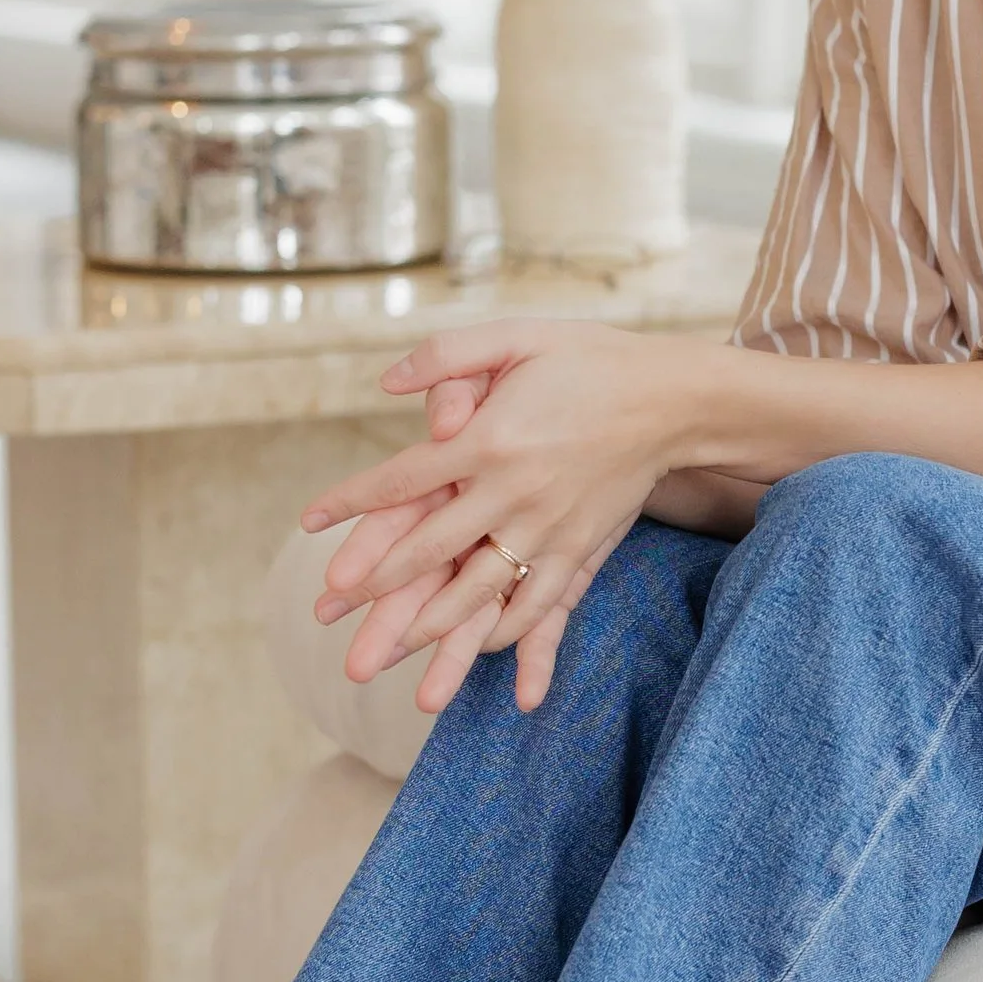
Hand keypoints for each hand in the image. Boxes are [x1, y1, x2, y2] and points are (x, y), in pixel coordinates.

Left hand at [304, 319, 714, 713]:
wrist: (672, 397)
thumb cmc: (590, 359)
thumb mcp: (518, 336)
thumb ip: (449, 356)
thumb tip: (388, 381)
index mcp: (490, 439)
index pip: (403, 479)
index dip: (351, 502)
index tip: (310, 521)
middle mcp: (514, 490)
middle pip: (430, 548)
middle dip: (376, 582)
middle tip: (333, 606)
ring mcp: (549, 526)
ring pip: (478, 589)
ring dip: (431, 623)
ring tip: (394, 645)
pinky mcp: (581, 546)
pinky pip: (538, 601)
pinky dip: (507, 629)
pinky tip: (483, 645)